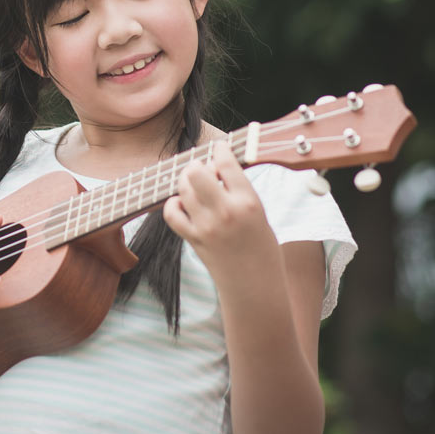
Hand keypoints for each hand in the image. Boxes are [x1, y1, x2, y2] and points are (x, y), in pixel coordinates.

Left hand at [162, 141, 276, 279]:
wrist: (255, 285)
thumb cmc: (262, 248)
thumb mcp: (261, 213)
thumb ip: (240, 191)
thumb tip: (220, 167)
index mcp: (249, 202)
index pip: (226, 162)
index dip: (221, 149)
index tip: (219, 148)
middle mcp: (225, 211)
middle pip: (197, 172)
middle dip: (198, 165)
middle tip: (204, 170)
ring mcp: (206, 225)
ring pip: (183, 188)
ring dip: (186, 181)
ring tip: (196, 186)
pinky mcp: (193, 238)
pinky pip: (172, 213)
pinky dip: (174, 204)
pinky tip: (183, 204)